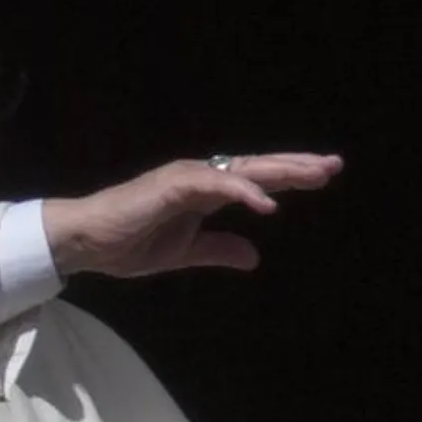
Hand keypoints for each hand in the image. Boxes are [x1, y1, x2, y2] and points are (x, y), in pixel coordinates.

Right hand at [39, 153, 340, 277]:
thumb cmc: (127, 244)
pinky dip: (242, 192)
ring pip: (242, 170)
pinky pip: (214, 186)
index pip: (255, 180)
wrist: (87, 243)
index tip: (324, 176)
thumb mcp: (185, 253)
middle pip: (257, 168)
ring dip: (279, 173)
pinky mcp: (172, 185)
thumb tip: (254, 255)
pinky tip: (267, 204)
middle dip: (296, 167)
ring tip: (314, 176)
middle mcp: (200, 177)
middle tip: (334, 165)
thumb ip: (218, 250)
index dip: (289, 178)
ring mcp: (187, 178)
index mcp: (204, 192)